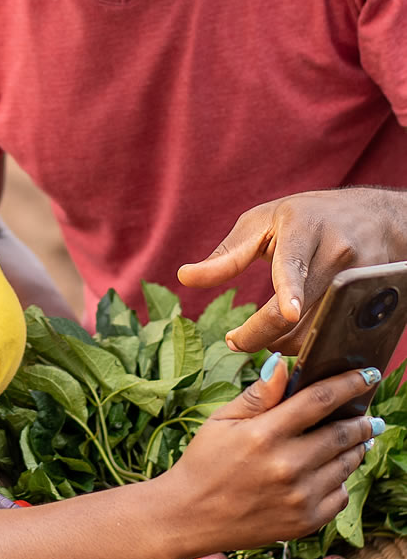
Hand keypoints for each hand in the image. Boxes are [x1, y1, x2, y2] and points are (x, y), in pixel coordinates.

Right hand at [160, 356, 375, 556]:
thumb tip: (282, 362)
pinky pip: (339, 496)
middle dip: (362, 420)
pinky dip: (342, 479)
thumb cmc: (205, 461)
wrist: (191, 516)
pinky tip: (334, 470)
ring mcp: (299, 497)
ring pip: (345, 465)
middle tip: (370, 415)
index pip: (318, 400)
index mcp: (264, 434)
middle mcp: (287, 466)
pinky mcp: (305, 522)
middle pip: (341, 433)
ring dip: (357, 447)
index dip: (348, 384)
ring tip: (359, 438)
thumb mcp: (222, 420)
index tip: (368, 374)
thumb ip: (258, 394)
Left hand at [177, 187, 406, 352]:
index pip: (295, 265)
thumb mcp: (262, 223)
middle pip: (301, 310)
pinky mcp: (374, 300)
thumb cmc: (305, 217)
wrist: (376, 217)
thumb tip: (184, 278)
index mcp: (304, 229)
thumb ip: (227, 255)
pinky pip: (335, 334)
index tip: (288, 313)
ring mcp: (360, 278)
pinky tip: (295, 334)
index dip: (292, 291)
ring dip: (283, 342)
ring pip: (317, 330)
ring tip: (263, 333)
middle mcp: (336, 253)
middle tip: (235, 341)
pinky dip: (309, 341)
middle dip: (263, 335)